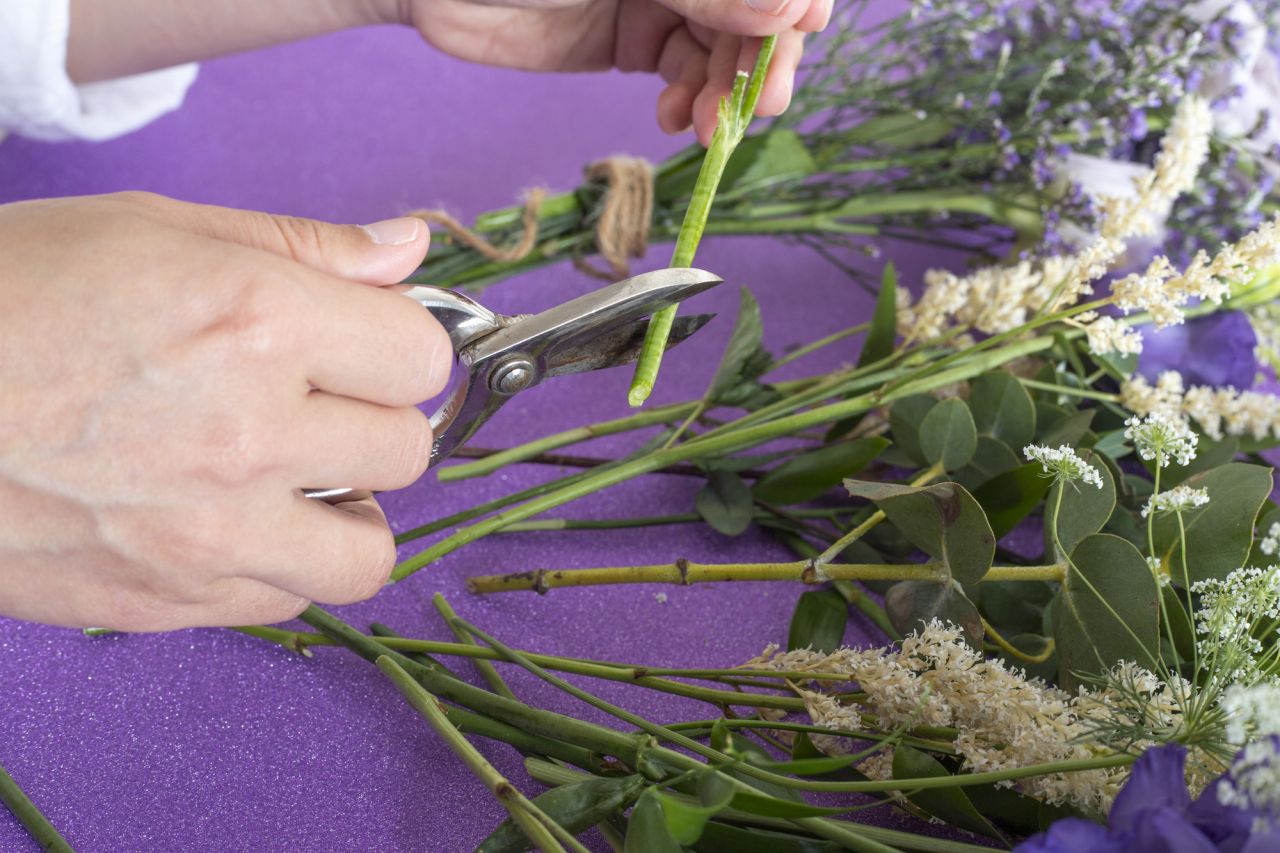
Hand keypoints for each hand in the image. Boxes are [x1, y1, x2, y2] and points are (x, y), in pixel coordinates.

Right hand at [0, 193, 448, 630]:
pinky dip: (277, 565)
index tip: (364, 342)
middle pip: (408, 450)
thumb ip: (304, 245)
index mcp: (257, 323)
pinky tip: (229, 521)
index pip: (421, 357)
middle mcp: (250, 435)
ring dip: (347, 513)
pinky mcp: (166, 603)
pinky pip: (286, 604)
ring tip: (294, 479)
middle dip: (373, 419)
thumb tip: (410, 250)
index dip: (399, 344)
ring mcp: (209, 534)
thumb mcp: (154, 228)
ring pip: (369, 554)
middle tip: (317, 402)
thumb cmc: (6, 294)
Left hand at [387, 0, 831, 143]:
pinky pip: (686, 74)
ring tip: (704, 127)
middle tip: (752, 108)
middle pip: (758, 10)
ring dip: (726, 92)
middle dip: (761, 59)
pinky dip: (692, 102)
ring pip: (727, 48)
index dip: (795, 2)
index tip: (799, 35)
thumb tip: (796, 9)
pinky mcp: (634, 38)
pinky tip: (677, 120)